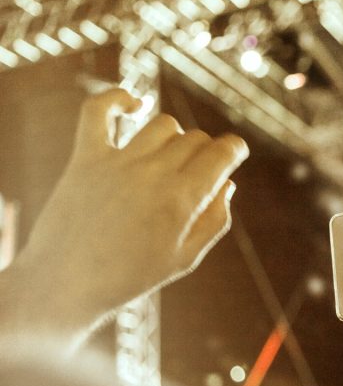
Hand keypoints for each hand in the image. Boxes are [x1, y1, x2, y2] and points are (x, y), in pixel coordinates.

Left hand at [12, 89, 247, 331]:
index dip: (235, 149)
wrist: (63, 286)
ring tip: (169, 156)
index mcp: (182, 200)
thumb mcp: (185, 258)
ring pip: (163, 124)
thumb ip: (215, 219)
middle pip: (195, 139)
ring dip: (175, 135)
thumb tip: (226, 183)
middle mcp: (152, 175)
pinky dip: (118, 100)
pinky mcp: (84, 158)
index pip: (222, 154)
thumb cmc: (129, 277)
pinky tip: (133, 105)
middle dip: (206, 150)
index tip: (236, 152)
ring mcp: (117, 163)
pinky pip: (98, 111)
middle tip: (198, 171)